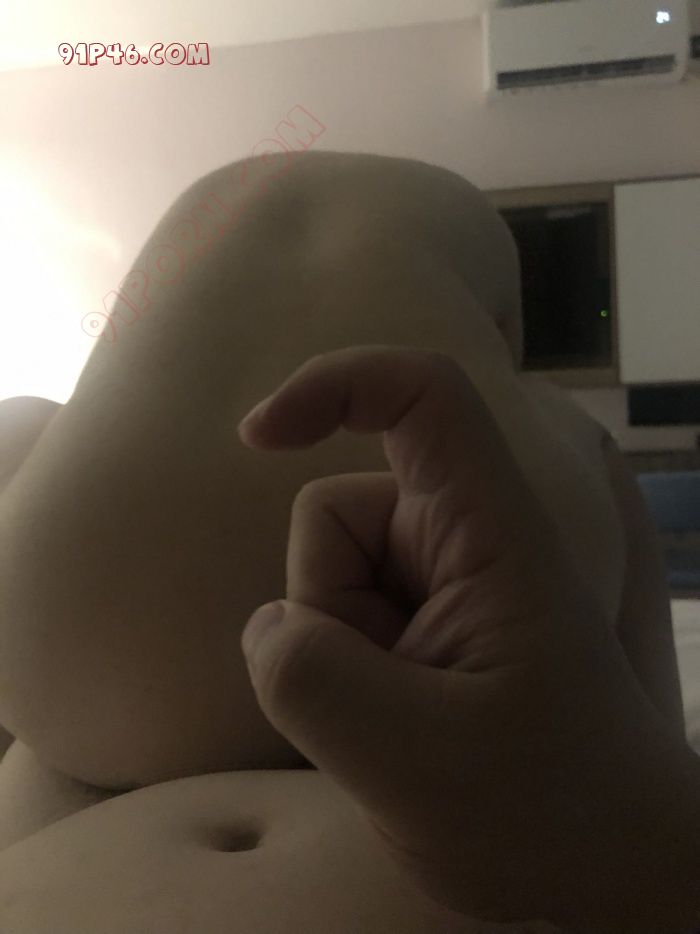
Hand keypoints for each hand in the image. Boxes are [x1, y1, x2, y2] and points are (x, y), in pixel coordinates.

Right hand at [238, 347, 698, 930]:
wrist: (601, 863)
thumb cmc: (547, 811)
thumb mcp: (418, 759)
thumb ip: (310, 680)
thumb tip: (269, 626)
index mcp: (489, 535)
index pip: (422, 397)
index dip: (335, 382)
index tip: (259, 435)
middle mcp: (460, 544)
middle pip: (335, 515)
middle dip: (326, 605)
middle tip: (391, 703)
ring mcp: (435, 589)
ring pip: (324, 581)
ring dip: (333, 656)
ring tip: (401, 726)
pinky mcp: (416, 633)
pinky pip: (332, 626)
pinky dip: (338, 680)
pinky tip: (392, 732)